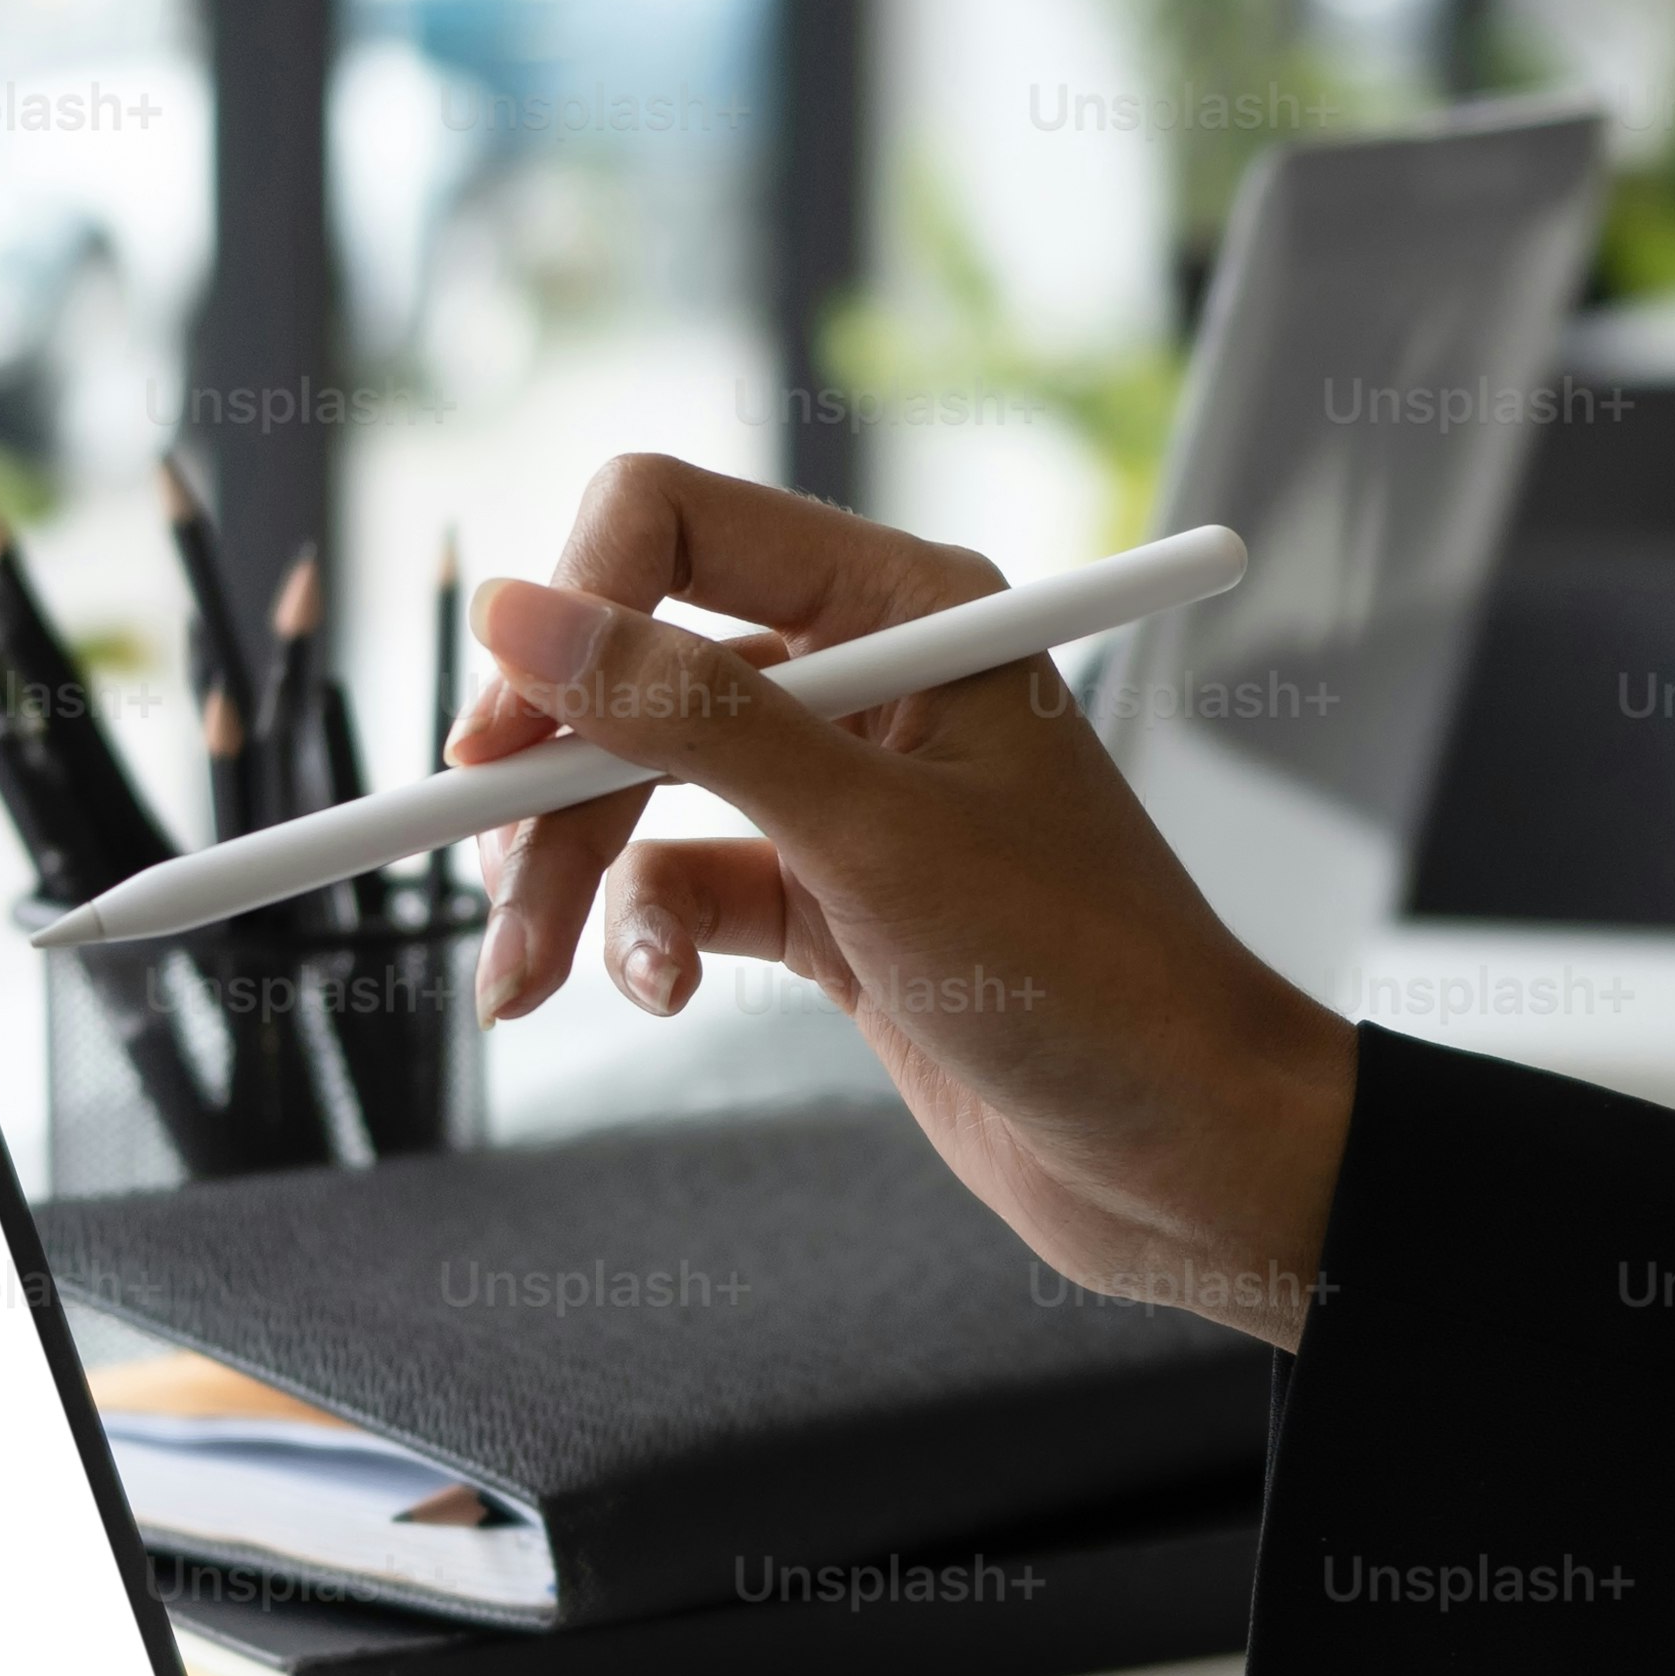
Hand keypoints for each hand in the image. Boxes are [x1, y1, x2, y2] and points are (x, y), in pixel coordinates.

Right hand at [450, 455, 1357, 1344]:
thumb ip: (693, 722)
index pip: (674, 522)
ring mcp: (841, 793)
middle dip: (547, 783)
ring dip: (568, 881)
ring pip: (636, 792)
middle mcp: (869, 676)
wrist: (1186, 1153)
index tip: (498, 733)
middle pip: (631, 672)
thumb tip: (524, 617)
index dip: (571, 608)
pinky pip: (678, 886)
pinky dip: (646, 940)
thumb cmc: (1086, 980)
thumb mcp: (872, 839)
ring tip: (525, 986)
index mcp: (909, 604)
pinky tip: (662, 993)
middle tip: (488, 883)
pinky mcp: (822, 899)